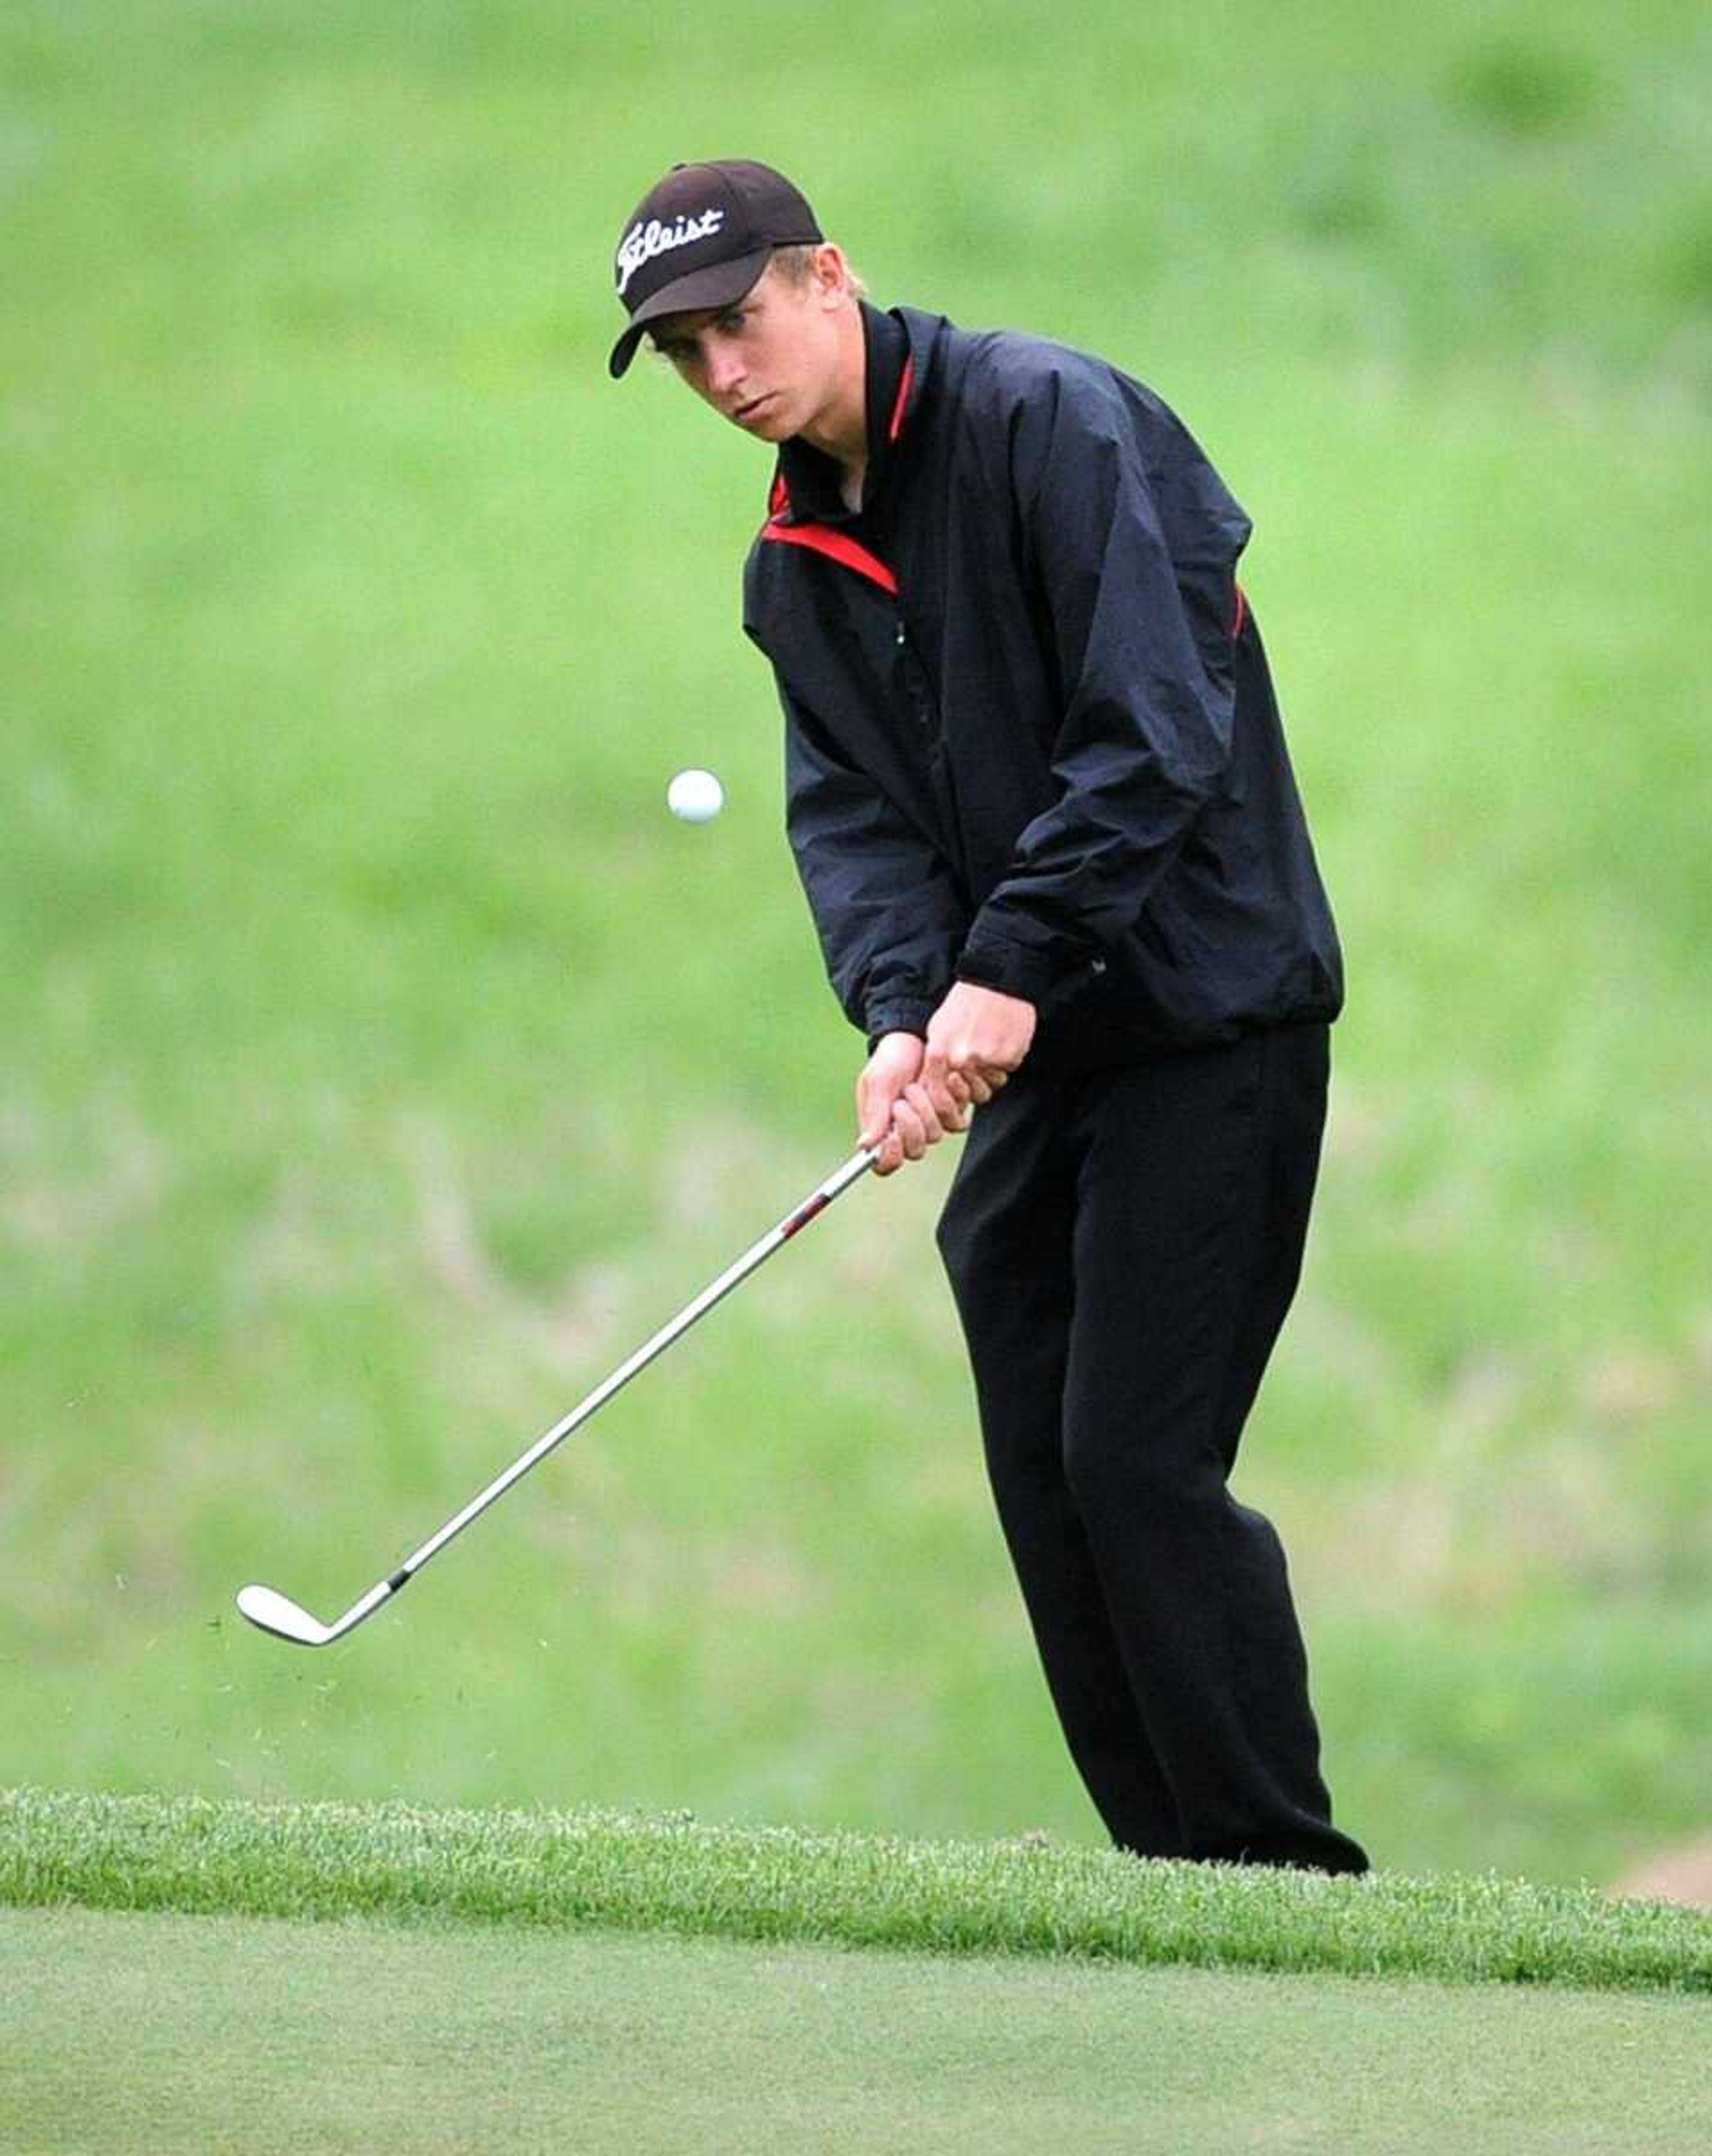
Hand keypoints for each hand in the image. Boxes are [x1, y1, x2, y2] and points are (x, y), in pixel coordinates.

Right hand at [856, 1031, 971, 1177]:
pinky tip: (940, 1084)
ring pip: (935, 1135)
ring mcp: (930, 1123)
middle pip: (914, 1151)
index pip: (885, 1164)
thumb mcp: (878, 1082)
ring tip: (916, 1084)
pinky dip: (950, 1102)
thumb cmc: (890, 1060)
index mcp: (882, 1130)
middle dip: (910, 1124)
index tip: (891, 1136)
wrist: (914, 1037)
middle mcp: (906, 1132)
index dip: (890, 1156)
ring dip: (926, 1107)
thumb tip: (865, 1146)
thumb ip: (875, 1114)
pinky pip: (956, 1122)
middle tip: (902, 1099)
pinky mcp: (951, 1112)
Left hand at [918, 983, 1034, 1126]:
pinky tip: (1003, 1037)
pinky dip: (1007, 1059)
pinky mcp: (1009, 1057)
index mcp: (939, 1053)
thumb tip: (930, 1087)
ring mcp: (986, 1061)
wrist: (995, 981)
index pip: (937, 1097)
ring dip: (993, 1073)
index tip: (954, 1094)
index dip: (946, 1101)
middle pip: (970, 1095)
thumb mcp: (937, 1028)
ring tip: (991, 1045)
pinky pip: (1008, 1070)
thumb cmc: (964, 1003)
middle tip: (979, 1066)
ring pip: (991, 1084)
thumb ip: (934, 1059)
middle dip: (975, 1086)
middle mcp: (961, 1060)